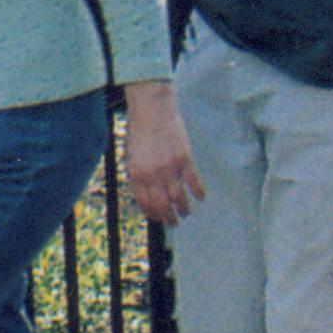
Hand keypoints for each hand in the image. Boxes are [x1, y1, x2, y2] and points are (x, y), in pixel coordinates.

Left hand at [122, 85, 205, 226]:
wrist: (151, 110)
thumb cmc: (139, 131)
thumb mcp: (131, 156)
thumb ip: (137, 176)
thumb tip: (145, 195)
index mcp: (136, 175)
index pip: (145, 203)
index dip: (153, 214)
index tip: (158, 218)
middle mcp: (152, 175)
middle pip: (162, 205)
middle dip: (168, 218)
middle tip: (173, 223)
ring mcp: (169, 168)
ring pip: (178, 198)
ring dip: (183, 209)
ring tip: (186, 213)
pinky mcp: (185, 159)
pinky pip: (194, 181)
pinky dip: (198, 192)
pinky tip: (201, 197)